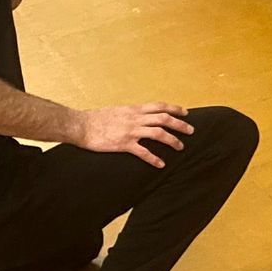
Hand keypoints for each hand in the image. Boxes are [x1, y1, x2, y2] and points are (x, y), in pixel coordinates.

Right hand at [73, 102, 192, 167]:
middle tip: (191, 130)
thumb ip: (131, 113)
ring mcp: (130, 131)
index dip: (174, 108)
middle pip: (164, 119)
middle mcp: (135, 118)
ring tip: (180, 147)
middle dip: (180, 124)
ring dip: (172, 140)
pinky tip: (161, 164)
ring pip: (158, 133)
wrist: (80, 125)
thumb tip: (140, 115)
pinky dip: (154, 158)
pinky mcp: (124, 144)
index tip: (185, 112)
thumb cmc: (96, 119)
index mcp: (134, 109)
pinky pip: (143, 152)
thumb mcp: (117, 110)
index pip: (159, 106)